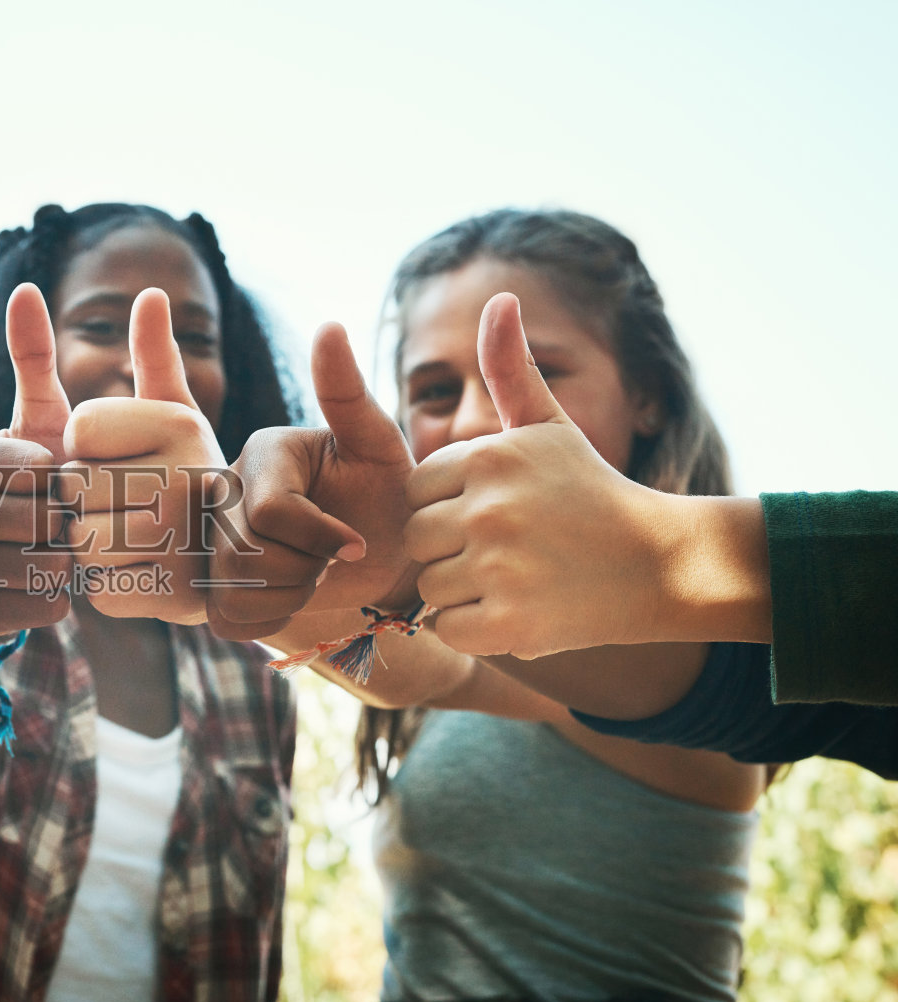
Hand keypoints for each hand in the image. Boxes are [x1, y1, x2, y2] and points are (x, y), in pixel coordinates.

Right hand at [0, 283, 73, 633]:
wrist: (9, 550)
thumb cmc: (36, 473)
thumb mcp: (40, 414)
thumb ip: (34, 355)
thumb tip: (27, 288)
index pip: (31, 469)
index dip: (61, 476)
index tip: (60, 475)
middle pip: (38, 521)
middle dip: (68, 519)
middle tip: (67, 516)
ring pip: (40, 567)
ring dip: (68, 558)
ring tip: (61, 545)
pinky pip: (38, 609)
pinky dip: (59, 597)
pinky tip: (52, 579)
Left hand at [62, 288, 225, 623]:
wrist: (238, 561)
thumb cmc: (188, 477)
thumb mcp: (175, 415)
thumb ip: (155, 357)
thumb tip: (151, 294)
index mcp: (179, 423)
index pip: (77, 429)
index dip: (82, 450)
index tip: (120, 460)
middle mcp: (186, 475)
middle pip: (72, 489)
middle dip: (82, 503)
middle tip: (123, 506)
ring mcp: (184, 537)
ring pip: (81, 544)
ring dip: (93, 549)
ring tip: (133, 539)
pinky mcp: (175, 593)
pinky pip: (100, 591)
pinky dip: (110, 588)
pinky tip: (143, 574)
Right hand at [206, 322, 416, 640]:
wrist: (390, 558)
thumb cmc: (388, 497)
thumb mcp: (379, 447)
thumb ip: (349, 393)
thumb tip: (329, 327)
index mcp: (262, 452)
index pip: (269, 511)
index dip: (318, 538)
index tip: (357, 544)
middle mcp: (225, 490)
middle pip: (248, 552)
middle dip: (306, 569)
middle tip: (334, 561)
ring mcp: (214, 538)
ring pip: (236, 587)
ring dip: (293, 595)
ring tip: (317, 577)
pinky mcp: (215, 584)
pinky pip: (229, 617)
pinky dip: (272, 618)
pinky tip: (295, 598)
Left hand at [404, 292, 671, 657]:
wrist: (659, 564)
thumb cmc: (592, 493)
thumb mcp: (550, 427)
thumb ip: (510, 371)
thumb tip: (498, 298)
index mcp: (490, 457)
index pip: (417, 490)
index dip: (449, 506)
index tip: (496, 512)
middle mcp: (490, 508)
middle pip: (418, 539)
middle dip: (451, 549)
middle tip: (508, 550)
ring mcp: (499, 567)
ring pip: (430, 586)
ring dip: (463, 591)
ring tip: (517, 578)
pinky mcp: (510, 621)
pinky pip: (447, 628)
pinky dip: (475, 628)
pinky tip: (517, 611)